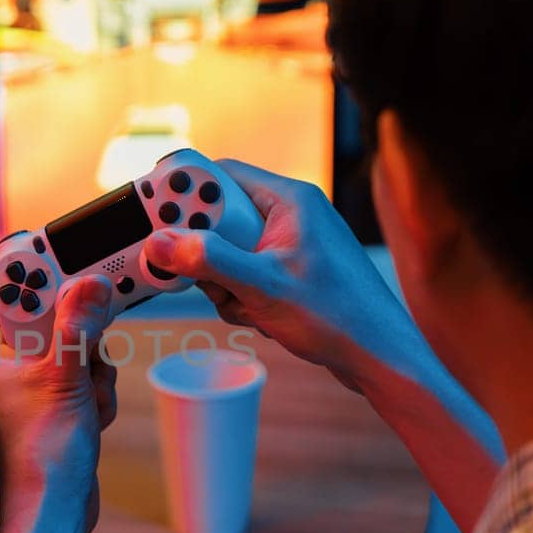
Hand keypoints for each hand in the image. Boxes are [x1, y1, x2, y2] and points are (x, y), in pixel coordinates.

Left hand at [0, 275, 117, 532]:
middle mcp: (5, 366)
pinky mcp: (55, 405)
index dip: (41, 273)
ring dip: (93, 370)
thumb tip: (91, 281)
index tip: (74, 260)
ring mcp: (31, 386)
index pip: (10, 291)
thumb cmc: (41, 454)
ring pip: (78, 347)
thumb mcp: (64, 379)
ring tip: (84, 402)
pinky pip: (86, 377)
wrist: (53, 515)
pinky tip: (90, 418)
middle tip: (89, 350)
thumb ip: (77, 328)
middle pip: (55, 316)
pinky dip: (96, 393)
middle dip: (82, 336)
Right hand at [144, 158, 420, 391]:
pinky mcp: (291, 274)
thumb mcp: (261, 287)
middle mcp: (291, 215)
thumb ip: (207, 261)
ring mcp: (292, 246)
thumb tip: (159, 242)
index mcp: (289, 200)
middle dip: (206, 255)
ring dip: (224, 284)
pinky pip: (246, 275)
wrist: (380, 358)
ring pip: (228, 253)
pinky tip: (263, 320)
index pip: (220, 174)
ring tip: (248, 307)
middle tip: (205, 279)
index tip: (151, 214)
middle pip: (219, 219)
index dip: (182, 192)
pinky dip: (243, 298)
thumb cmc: (338, 316)